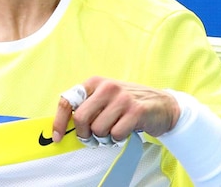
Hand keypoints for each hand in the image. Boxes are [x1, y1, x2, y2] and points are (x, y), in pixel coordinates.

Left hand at [52, 76, 179, 143]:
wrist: (162, 105)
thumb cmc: (128, 104)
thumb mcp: (105, 98)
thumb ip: (87, 107)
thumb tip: (65, 127)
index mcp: (95, 82)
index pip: (68, 101)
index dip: (60, 121)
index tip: (58, 137)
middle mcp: (107, 87)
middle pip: (82, 118)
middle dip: (85, 134)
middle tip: (94, 137)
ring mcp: (122, 98)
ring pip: (99, 129)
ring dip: (105, 137)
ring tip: (114, 130)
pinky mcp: (136, 110)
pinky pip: (116, 134)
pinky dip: (118, 138)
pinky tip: (126, 130)